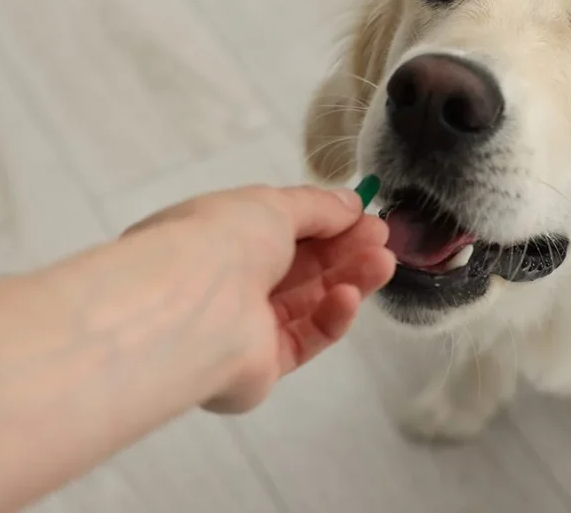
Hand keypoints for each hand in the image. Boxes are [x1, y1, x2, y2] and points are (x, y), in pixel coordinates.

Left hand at [123, 184, 394, 413]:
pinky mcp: (262, 367)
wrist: (187, 310)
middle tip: (383, 238)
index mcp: (217, 238)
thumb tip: (352, 203)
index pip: (279, 230)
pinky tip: (349, 298)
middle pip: (300, 267)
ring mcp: (244, 327)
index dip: (326, 222)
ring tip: (382, 264)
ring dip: (348, 279)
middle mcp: (228, 282)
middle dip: (345, 250)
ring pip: (309, 301)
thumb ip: (317, 206)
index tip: (365, 215)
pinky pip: (305, 338)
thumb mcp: (272, 204)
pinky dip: (331, 317)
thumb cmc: (219, 241)